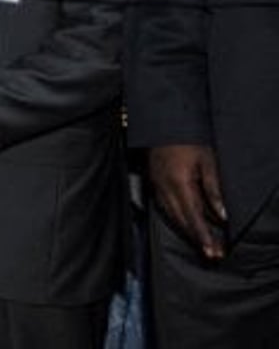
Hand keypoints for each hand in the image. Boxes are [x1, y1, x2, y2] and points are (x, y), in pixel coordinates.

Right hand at [149, 144, 226, 259]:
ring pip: (171, 216)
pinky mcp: (154, 182)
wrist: (163, 123)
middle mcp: (164, 188)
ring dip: (186, 231)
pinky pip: (164, 206)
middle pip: (181, 221)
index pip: (193, 217)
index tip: (213, 252)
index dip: (204, 237)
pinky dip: (176, 218)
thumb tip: (222, 215)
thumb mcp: (208, 161)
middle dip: (197, 239)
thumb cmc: (187, 139)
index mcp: (179, 183)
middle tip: (213, 254)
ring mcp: (156, 185)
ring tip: (202, 243)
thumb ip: (214, 190)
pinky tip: (185, 223)